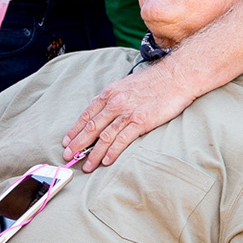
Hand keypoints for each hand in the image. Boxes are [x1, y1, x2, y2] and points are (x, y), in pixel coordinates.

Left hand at [64, 59, 194, 169]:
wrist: (176, 77)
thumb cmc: (154, 81)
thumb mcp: (127, 84)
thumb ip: (113, 97)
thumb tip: (101, 107)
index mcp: (110, 93)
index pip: (87, 114)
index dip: (75, 129)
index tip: (67, 141)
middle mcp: (115, 103)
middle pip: (91, 127)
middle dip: (78, 144)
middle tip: (68, 157)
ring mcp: (127, 113)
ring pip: (105, 137)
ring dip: (94, 154)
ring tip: (87, 166)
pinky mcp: (141, 122)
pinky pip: (122, 140)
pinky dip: (112, 152)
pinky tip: (106, 161)